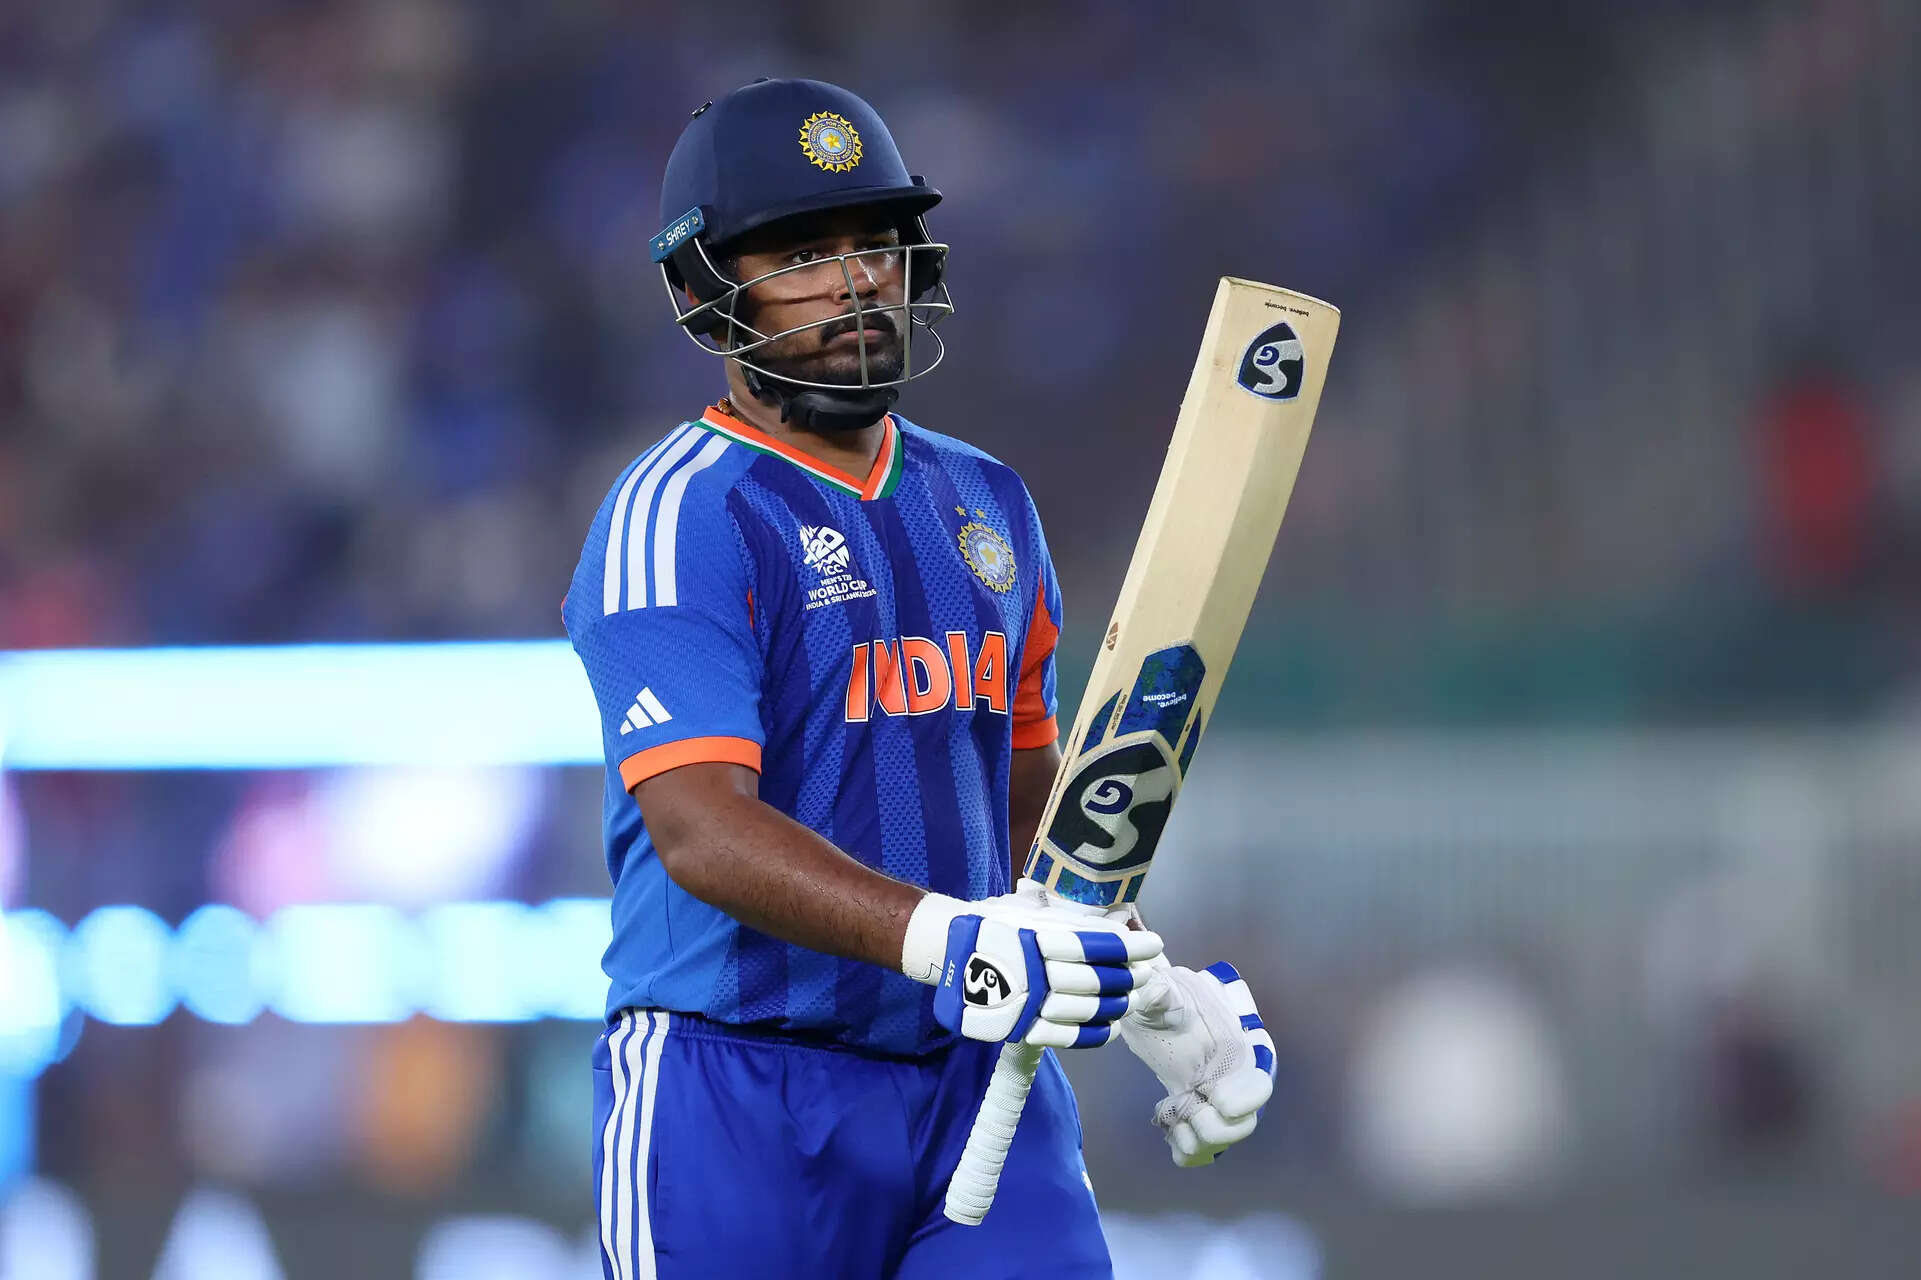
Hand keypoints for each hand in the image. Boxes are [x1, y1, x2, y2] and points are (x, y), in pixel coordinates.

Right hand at [902, 879, 1162, 1047]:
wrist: (947, 953)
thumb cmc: (993, 924)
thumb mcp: (1027, 907)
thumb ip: (1069, 917)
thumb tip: (1115, 922)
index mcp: (1038, 936)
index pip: (1097, 944)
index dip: (1130, 946)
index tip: (1153, 943)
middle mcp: (1036, 970)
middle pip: (1097, 979)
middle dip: (1129, 976)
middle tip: (1146, 974)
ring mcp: (1029, 1002)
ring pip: (1088, 1009)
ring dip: (1118, 1004)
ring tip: (1133, 997)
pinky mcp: (1022, 1026)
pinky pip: (1068, 1036)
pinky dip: (1096, 1032)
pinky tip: (1113, 1024)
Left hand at [1117, 960, 1275, 1165]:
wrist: (1152, 1014)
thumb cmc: (1163, 1001)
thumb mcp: (1162, 993)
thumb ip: (1161, 993)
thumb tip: (1154, 988)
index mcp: (1234, 1054)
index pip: (1259, 1087)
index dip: (1244, 1100)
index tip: (1214, 1096)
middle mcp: (1231, 1083)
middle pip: (1244, 1126)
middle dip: (1213, 1126)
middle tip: (1186, 1108)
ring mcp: (1213, 1104)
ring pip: (1221, 1141)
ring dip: (1196, 1139)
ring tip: (1171, 1118)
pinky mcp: (1193, 1116)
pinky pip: (1198, 1150)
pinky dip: (1184, 1150)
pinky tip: (1168, 1129)